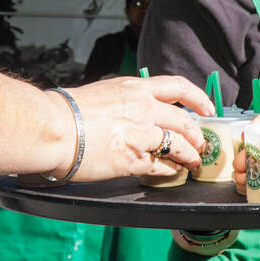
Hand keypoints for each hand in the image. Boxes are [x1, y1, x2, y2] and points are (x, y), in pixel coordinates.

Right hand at [49, 74, 213, 181]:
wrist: (52, 128)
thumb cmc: (67, 111)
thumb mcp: (104, 92)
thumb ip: (126, 99)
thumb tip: (135, 108)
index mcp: (136, 89)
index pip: (178, 87)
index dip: (198, 97)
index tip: (207, 108)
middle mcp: (144, 108)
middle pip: (184, 121)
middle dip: (197, 135)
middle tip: (201, 144)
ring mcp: (141, 134)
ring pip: (179, 146)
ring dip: (189, 156)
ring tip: (192, 163)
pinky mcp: (133, 160)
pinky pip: (161, 167)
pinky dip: (171, 171)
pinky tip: (172, 173)